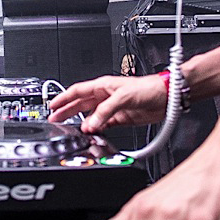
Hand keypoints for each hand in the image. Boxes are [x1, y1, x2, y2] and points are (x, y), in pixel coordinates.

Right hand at [48, 75, 167, 132]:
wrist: (167, 96)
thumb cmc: (148, 88)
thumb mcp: (123, 97)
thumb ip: (105, 111)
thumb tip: (90, 125)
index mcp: (103, 86)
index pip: (77, 91)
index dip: (64, 98)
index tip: (53, 105)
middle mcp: (106, 96)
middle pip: (81, 104)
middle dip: (67, 111)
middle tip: (55, 119)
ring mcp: (113, 107)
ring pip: (91, 115)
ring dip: (81, 122)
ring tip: (69, 128)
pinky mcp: (122, 118)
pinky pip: (104, 124)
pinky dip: (97, 129)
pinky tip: (92, 133)